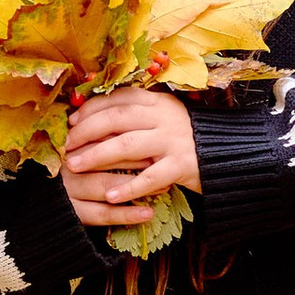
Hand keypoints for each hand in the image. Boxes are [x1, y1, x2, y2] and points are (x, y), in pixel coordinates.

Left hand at [64, 86, 199, 228]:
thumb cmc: (185, 138)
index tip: (71, 121)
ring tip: (75, 166)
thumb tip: (91, 117)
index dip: (91, 108)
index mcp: (157, 101)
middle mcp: (164, 117)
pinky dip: (128, 187)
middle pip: (117, 118)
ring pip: (128, 144)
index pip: (117, 98)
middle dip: (86, 131)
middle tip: (66, 146)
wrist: (228, 154)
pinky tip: (110, 196)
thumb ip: (135, 115)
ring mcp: (173, 140)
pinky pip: (150, 177)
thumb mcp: (162, 118)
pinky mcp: (181, 165)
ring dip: (97, 155)